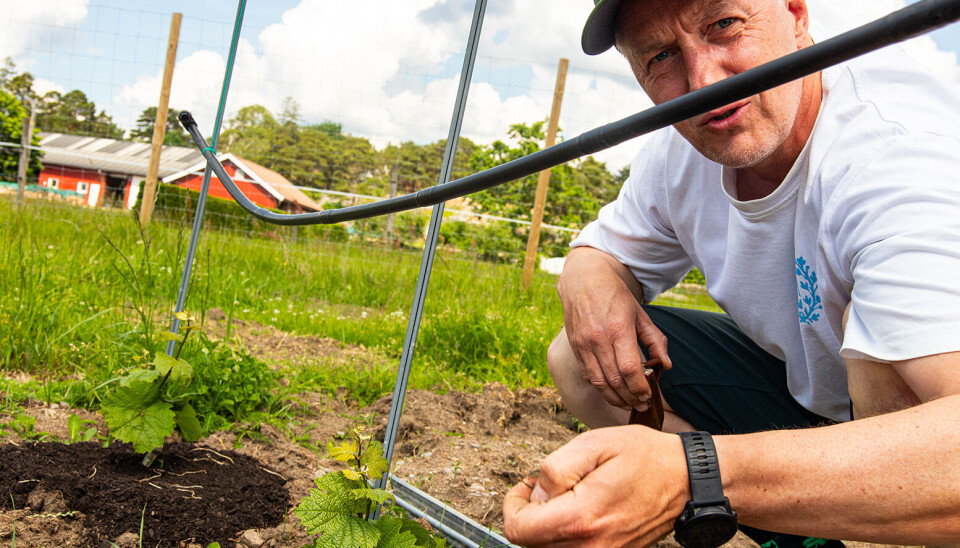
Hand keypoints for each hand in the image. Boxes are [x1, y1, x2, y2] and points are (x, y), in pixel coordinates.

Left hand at [503, 426, 687, 546]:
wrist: (687, 480)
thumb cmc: (644, 456)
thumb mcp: (595, 443)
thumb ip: (557, 468)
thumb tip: (538, 493)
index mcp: (582, 518)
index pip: (520, 531)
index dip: (513, 505)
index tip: (526, 484)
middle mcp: (591, 546)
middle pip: (531, 543)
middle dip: (529, 513)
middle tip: (544, 485)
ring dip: (546, 524)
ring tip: (564, 494)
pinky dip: (565, 532)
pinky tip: (578, 507)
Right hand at [558, 248, 671, 409]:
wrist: (582, 280)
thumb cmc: (614, 295)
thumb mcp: (640, 313)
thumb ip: (654, 339)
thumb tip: (666, 365)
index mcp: (618, 329)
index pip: (630, 369)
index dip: (640, 387)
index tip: (649, 395)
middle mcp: (598, 339)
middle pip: (615, 380)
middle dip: (630, 397)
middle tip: (642, 404)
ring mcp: (583, 345)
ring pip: (599, 382)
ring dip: (615, 398)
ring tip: (628, 404)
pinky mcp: (575, 348)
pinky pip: (588, 375)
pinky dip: (601, 388)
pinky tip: (612, 392)